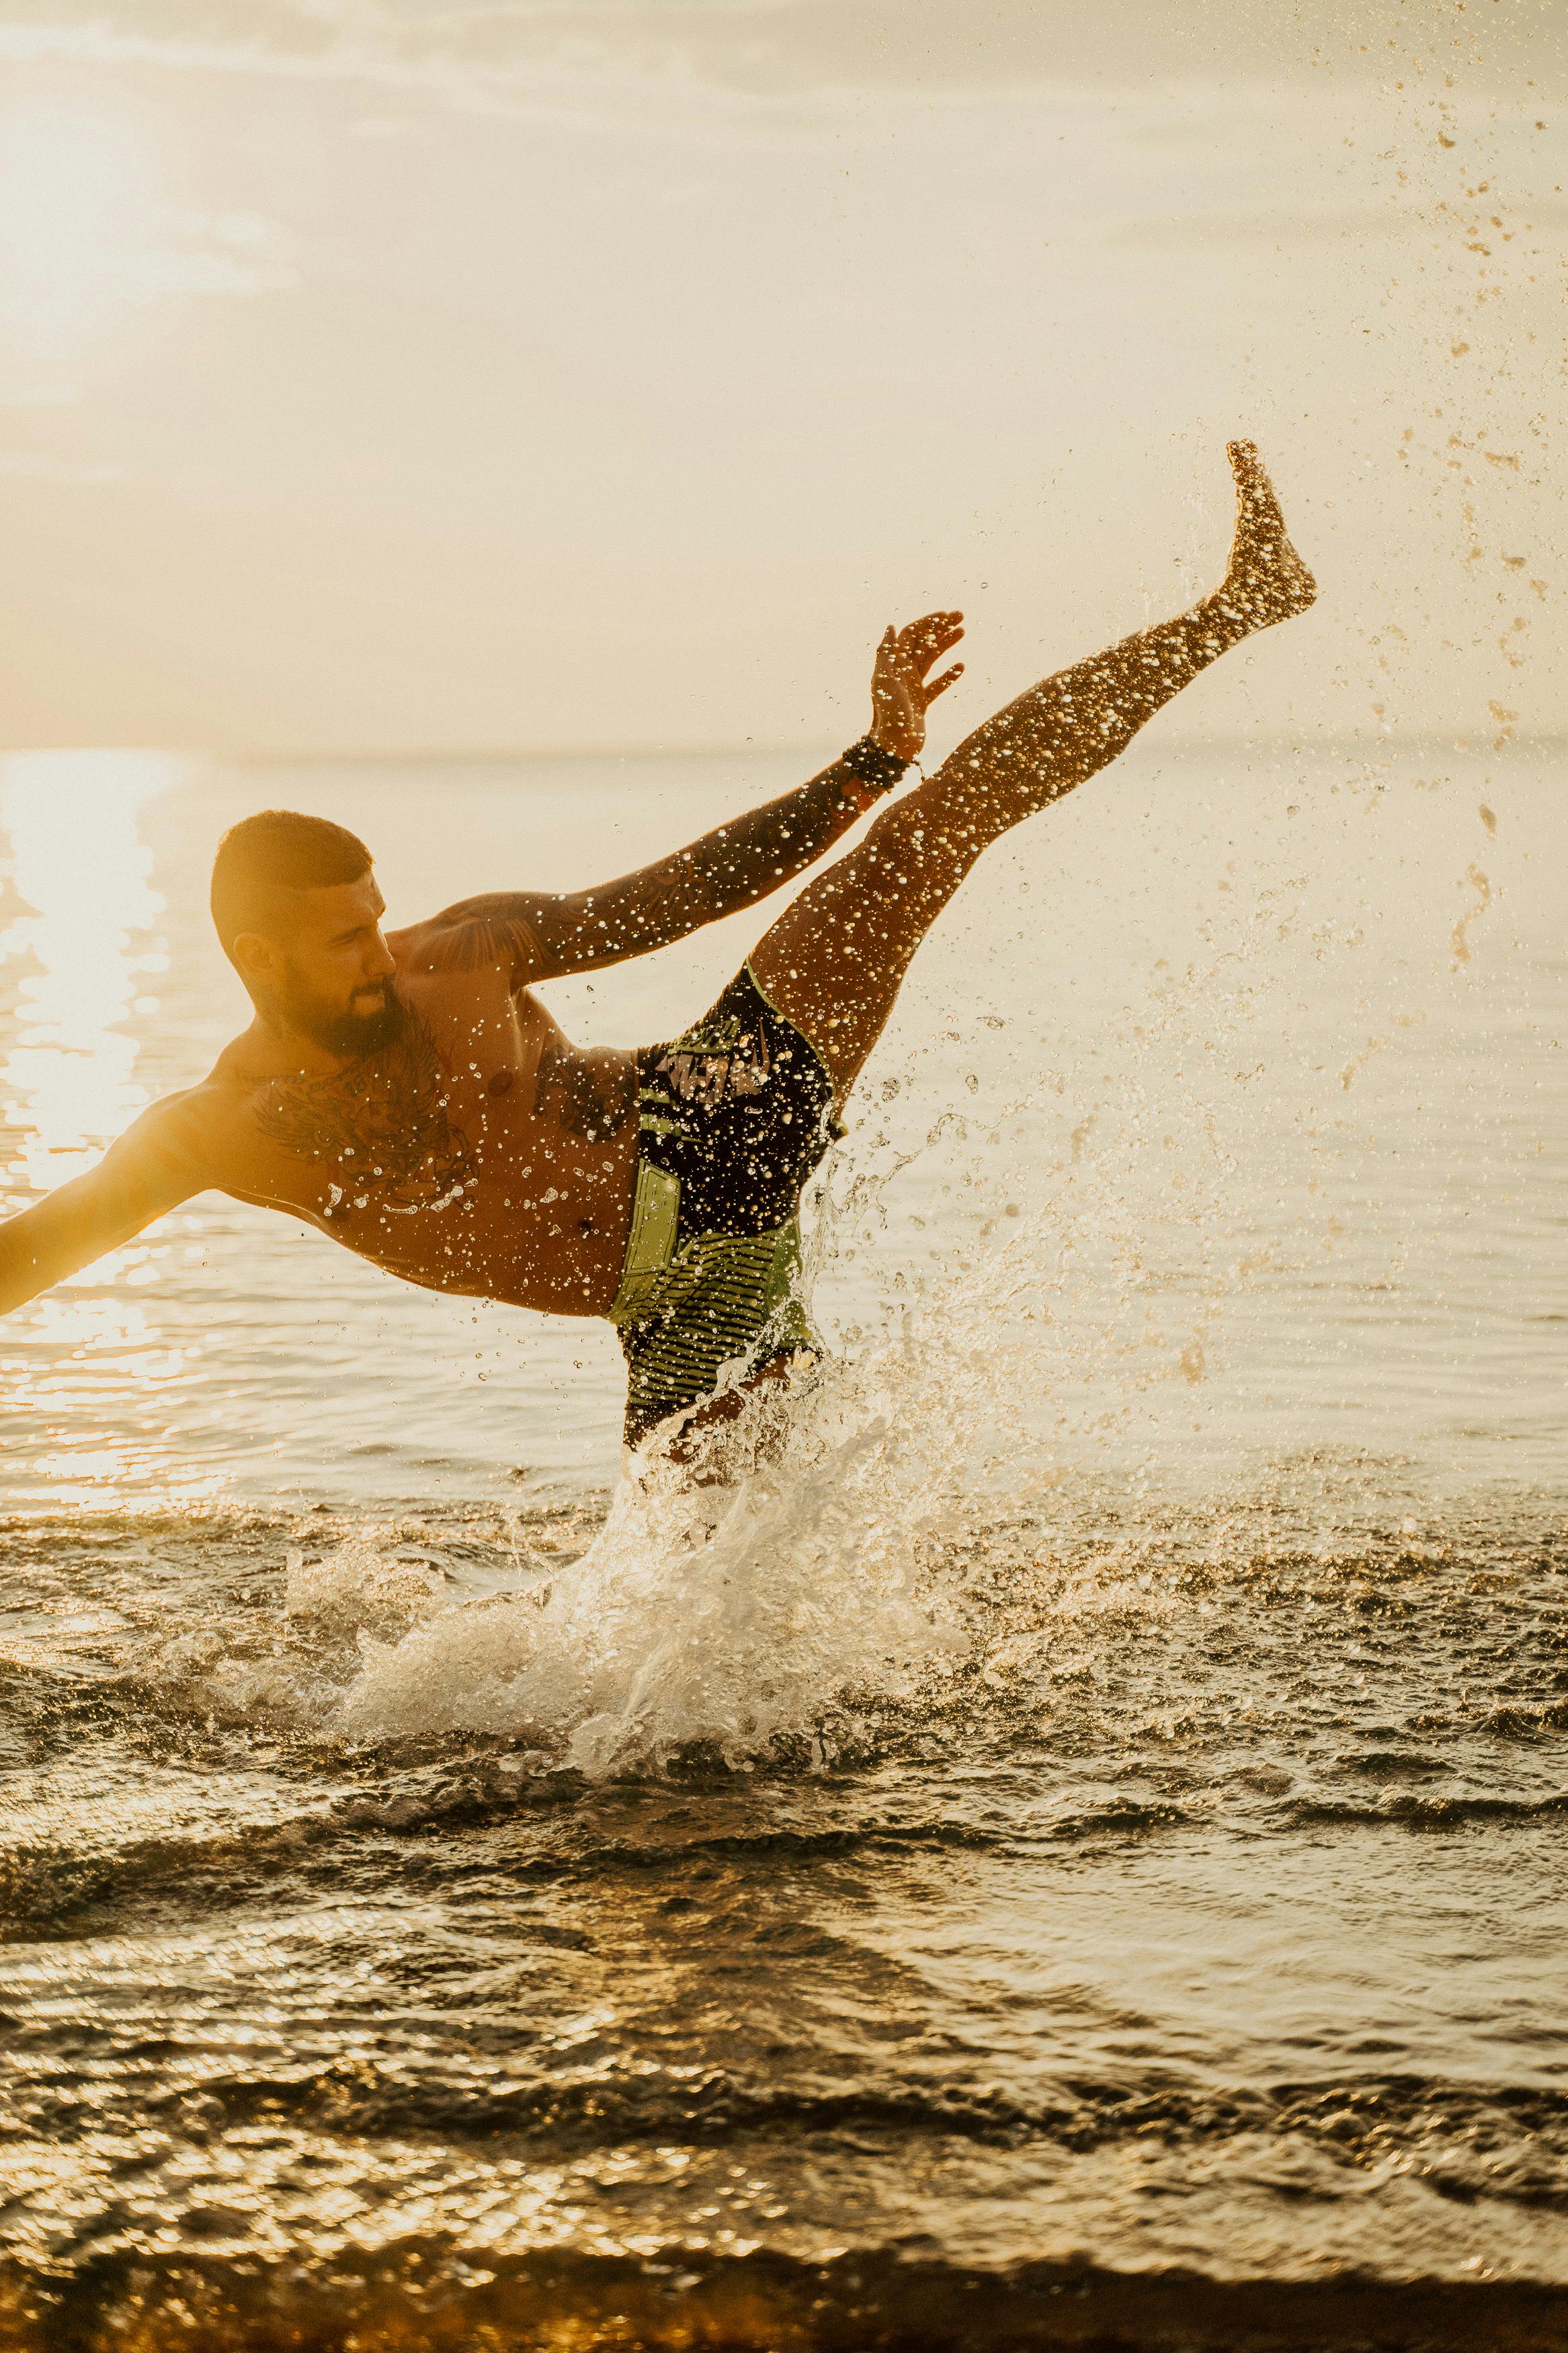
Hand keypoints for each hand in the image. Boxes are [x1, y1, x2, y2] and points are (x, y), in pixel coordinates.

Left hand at [868, 610, 964, 762]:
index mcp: (894, 665)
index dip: (927, 624)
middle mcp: (902, 674)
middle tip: (961, 616)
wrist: (895, 747)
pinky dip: (949, 675)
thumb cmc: (889, 715)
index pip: (911, 635)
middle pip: (923, 644)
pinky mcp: (922, 703)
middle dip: (940, 629)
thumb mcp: (884, 681)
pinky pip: (937, 685)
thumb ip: (886, 653)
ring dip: (946, 645)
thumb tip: (891, 627)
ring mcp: (913, 688)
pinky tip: (961, 666)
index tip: (946, 616)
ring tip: (963, 632)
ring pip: (931, 660)